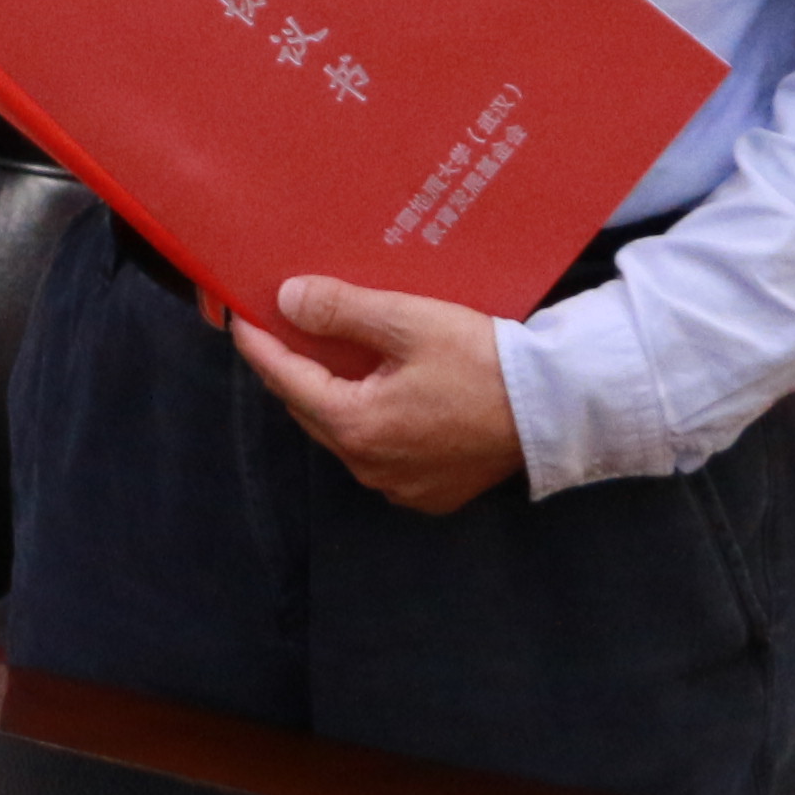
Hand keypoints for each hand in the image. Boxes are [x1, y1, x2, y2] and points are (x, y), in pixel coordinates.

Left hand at [229, 278, 522, 513]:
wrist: (556, 411)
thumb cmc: (483, 362)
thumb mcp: (408, 322)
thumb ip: (340, 310)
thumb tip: (285, 300)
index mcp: (356, 425)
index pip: (285, 379)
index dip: (258, 345)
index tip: (239, 317)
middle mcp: (369, 466)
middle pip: (310, 410)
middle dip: (291, 370)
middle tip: (281, 329)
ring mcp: (399, 486)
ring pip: (343, 434)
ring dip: (330, 397)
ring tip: (328, 356)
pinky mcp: (429, 493)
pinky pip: (378, 454)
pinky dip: (368, 422)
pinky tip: (378, 393)